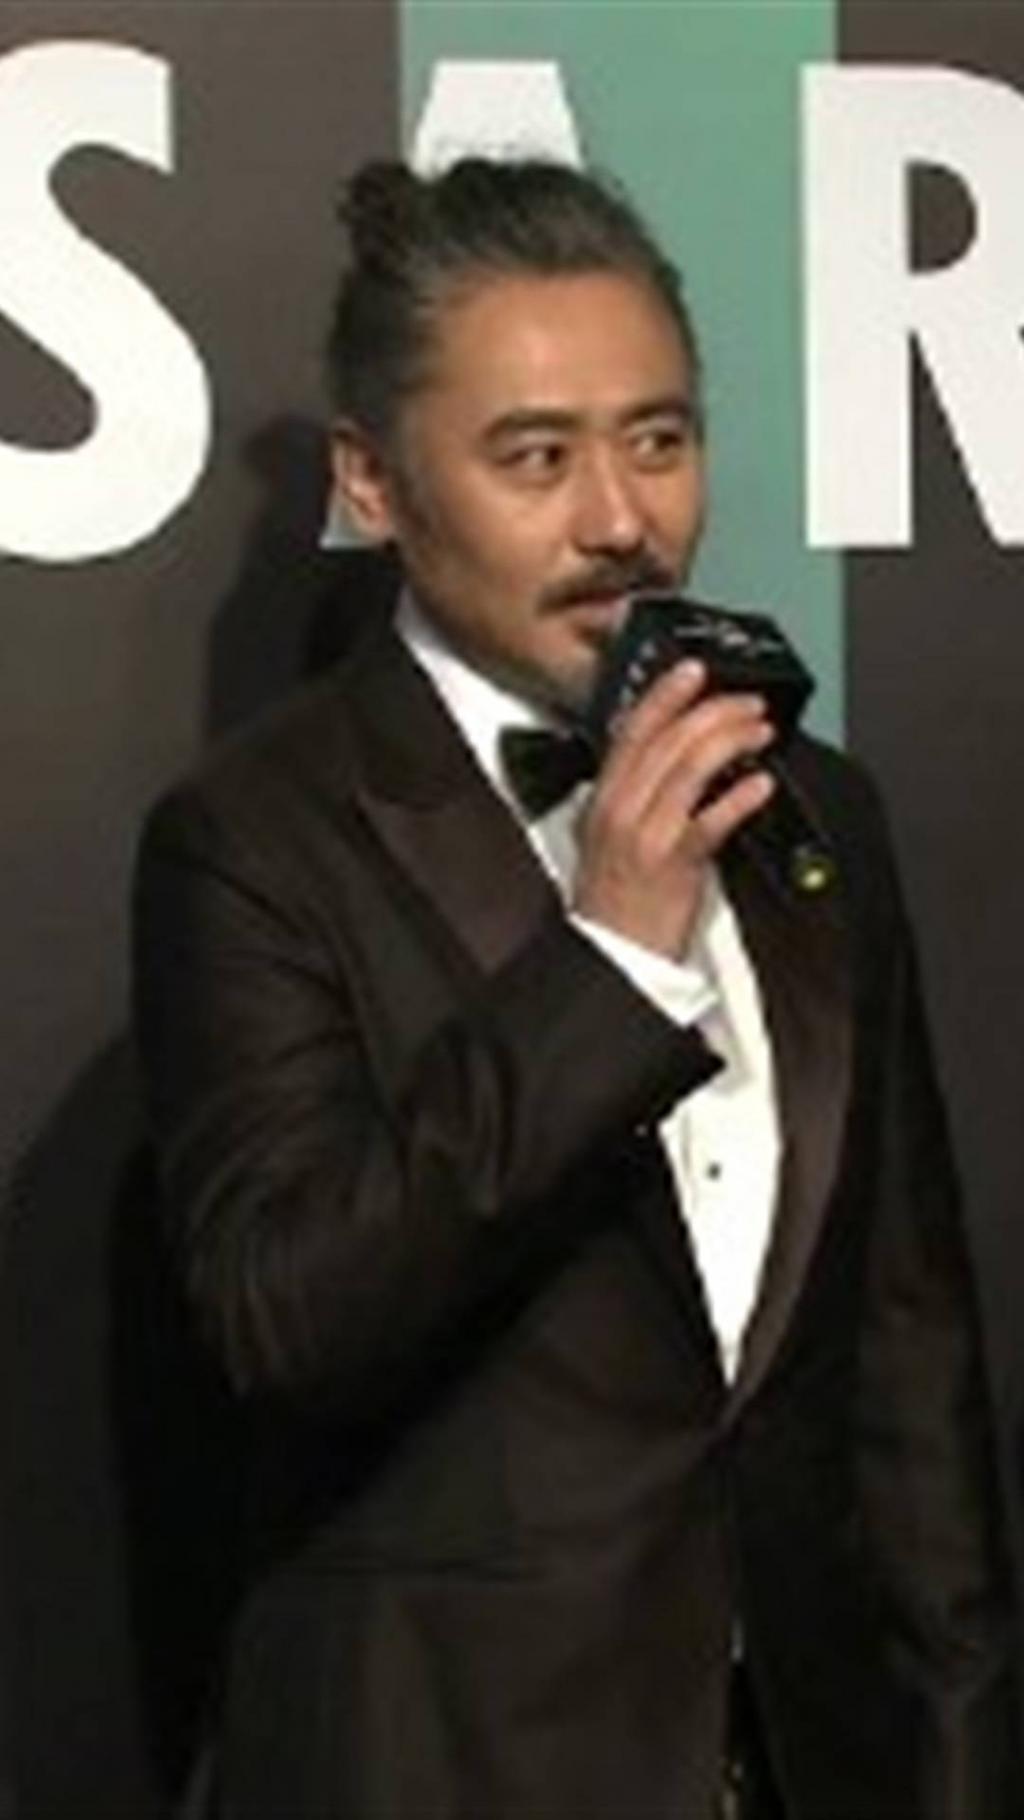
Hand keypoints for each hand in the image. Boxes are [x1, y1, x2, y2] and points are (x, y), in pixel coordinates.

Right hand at [571, 661, 774, 958]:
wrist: (611, 955)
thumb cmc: (615, 903)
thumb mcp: (607, 838)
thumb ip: (633, 799)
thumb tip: (674, 767)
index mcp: (603, 800)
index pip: (632, 732)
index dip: (664, 695)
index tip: (692, 671)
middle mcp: (620, 810)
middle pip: (668, 740)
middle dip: (713, 711)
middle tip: (747, 702)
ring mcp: (647, 835)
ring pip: (690, 767)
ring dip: (731, 741)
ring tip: (759, 732)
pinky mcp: (675, 865)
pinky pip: (712, 820)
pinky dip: (740, 797)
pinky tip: (761, 785)